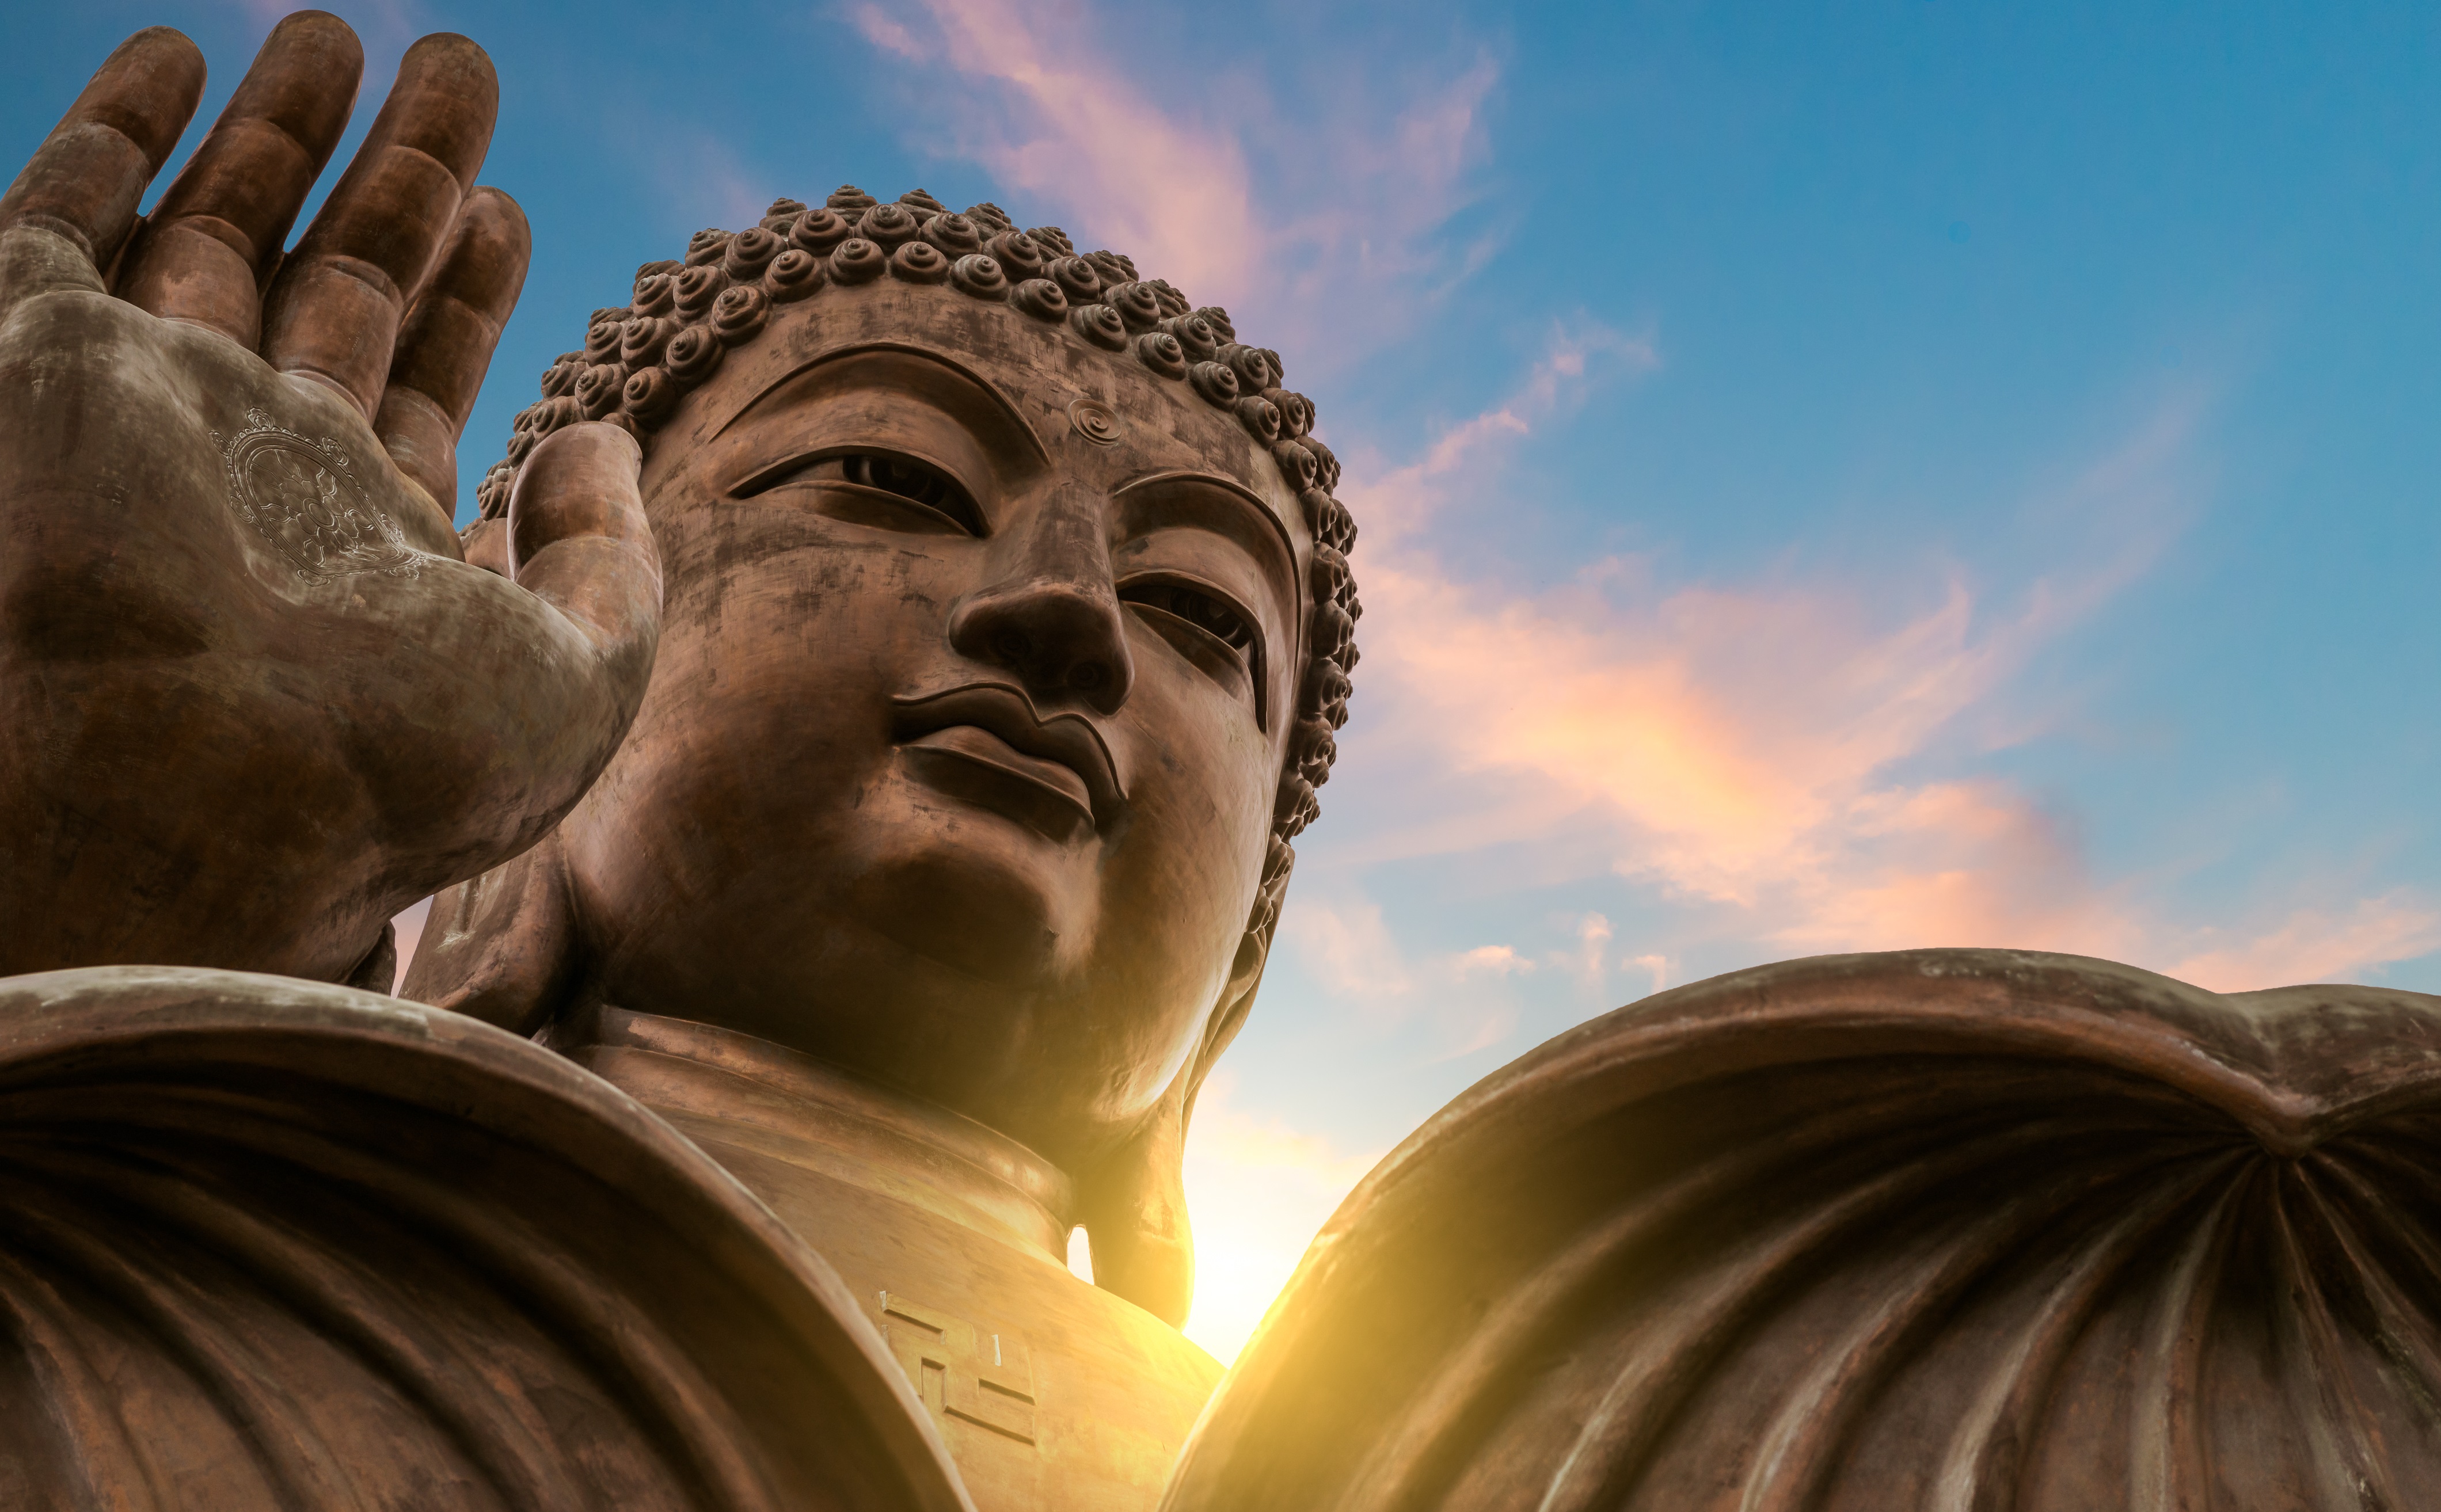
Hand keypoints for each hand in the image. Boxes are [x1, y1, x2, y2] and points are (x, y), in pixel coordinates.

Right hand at [0, 17, 660, 983]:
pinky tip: (182, 50)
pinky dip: (116, 129)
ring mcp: (143, 408)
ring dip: (279, 130)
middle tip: (459, 67)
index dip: (467, 285)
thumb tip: (603, 437)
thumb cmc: (386, 775)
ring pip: (219, 229)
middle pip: (336, 281)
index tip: (506, 209)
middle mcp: (249, 466)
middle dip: (398, 174)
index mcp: (362, 540)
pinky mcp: (39, 360)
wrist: (182, 802)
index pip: (422, 375)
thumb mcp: (573, 681)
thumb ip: (608, 562)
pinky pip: (62, 217)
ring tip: (342, 34)